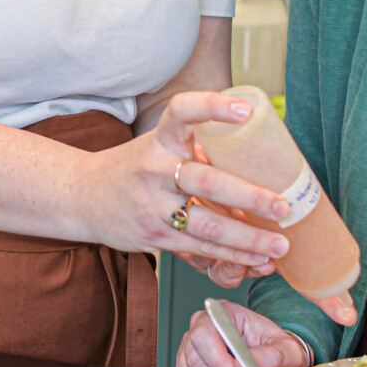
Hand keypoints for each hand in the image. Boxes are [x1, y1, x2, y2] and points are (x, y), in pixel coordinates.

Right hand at [83, 90, 291, 280]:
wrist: (83, 197)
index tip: (246, 110)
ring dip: (248, 240)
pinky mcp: (155, 237)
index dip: (213, 107)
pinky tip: (257, 259)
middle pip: (207, 183)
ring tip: (280, 245)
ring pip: (207, 227)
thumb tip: (256, 163)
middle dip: (249, 197)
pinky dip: (232, 256)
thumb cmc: (135, 168)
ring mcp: (153, 207)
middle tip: (283, 207)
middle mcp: (155, 169)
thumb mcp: (159, 147)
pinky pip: (199, 249)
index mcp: (160, 140)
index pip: (183, 112)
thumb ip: (199, 153)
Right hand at [175, 303, 310, 366]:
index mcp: (222, 313)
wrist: (276, 359)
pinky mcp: (185, 366)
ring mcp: (188, 346)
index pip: (204, 335)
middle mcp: (200, 325)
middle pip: (195, 360)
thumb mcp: (287, 352)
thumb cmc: (278, 350)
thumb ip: (271, 357)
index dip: (219, 362)